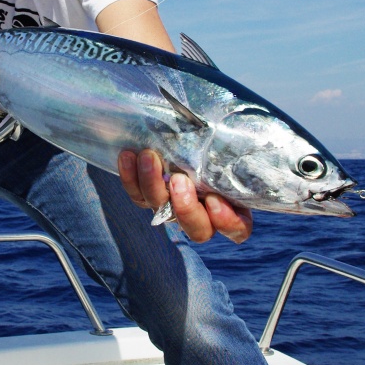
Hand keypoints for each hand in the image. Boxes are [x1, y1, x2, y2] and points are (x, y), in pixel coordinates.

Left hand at [118, 149, 252, 243]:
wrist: (187, 137)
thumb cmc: (219, 143)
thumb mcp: (230, 146)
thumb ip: (230, 149)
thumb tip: (221, 134)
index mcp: (232, 209)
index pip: (236, 229)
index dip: (226, 221)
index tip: (215, 199)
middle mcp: (201, 215)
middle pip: (196, 230)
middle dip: (185, 208)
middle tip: (179, 180)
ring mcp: (172, 208)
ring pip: (161, 209)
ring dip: (153, 184)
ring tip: (148, 157)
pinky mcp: (148, 197)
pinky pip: (137, 195)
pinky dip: (130, 177)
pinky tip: (128, 156)